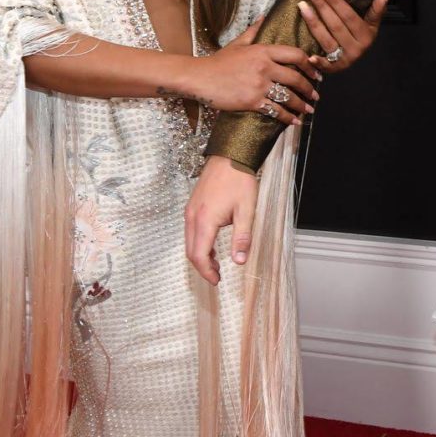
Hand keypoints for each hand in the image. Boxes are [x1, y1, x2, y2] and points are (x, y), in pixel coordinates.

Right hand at [185, 155, 258, 284]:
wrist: (229, 156)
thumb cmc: (239, 180)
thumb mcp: (246, 210)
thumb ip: (242, 237)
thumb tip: (239, 261)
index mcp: (205, 220)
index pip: (199, 255)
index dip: (206, 271)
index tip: (216, 280)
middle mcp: (192, 217)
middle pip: (190, 251)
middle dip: (202, 266)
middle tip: (216, 275)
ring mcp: (190, 210)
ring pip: (189, 241)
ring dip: (200, 255)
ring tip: (216, 263)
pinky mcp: (192, 206)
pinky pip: (190, 230)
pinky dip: (198, 243)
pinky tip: (211, 245)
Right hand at [191, 20, 318, 121]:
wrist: (198, 77)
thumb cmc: (217, 62)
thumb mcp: (237, 44)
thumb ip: (253, 31)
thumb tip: (263, 17)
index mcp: (262, 51)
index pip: (295, 55)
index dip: (310, 64)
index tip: (316, 72)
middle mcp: (264, 67)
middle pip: (296, 78)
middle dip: (309, 89)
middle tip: (315, 96)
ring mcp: (258, 85)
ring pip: (288, 96)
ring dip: (302, 105)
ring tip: (309, 110)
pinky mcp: (251, 101)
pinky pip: (275, 110)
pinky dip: (287, 118)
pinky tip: (294, 121)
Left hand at [298, 0, 388, 75]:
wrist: (356, 61)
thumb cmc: (360, 37)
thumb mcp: (371, 24)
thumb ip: (376, 10)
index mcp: (365, 36)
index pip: (347, 15)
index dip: (334, 0)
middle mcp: (356, 49)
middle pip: (334, 24)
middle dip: (320, 5)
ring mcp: (344, 60)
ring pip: (326, 39)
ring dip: (312, 22)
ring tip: (302, 5)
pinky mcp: (334, 69)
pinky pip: (325, 64)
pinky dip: (318, 61)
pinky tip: (309, 56)